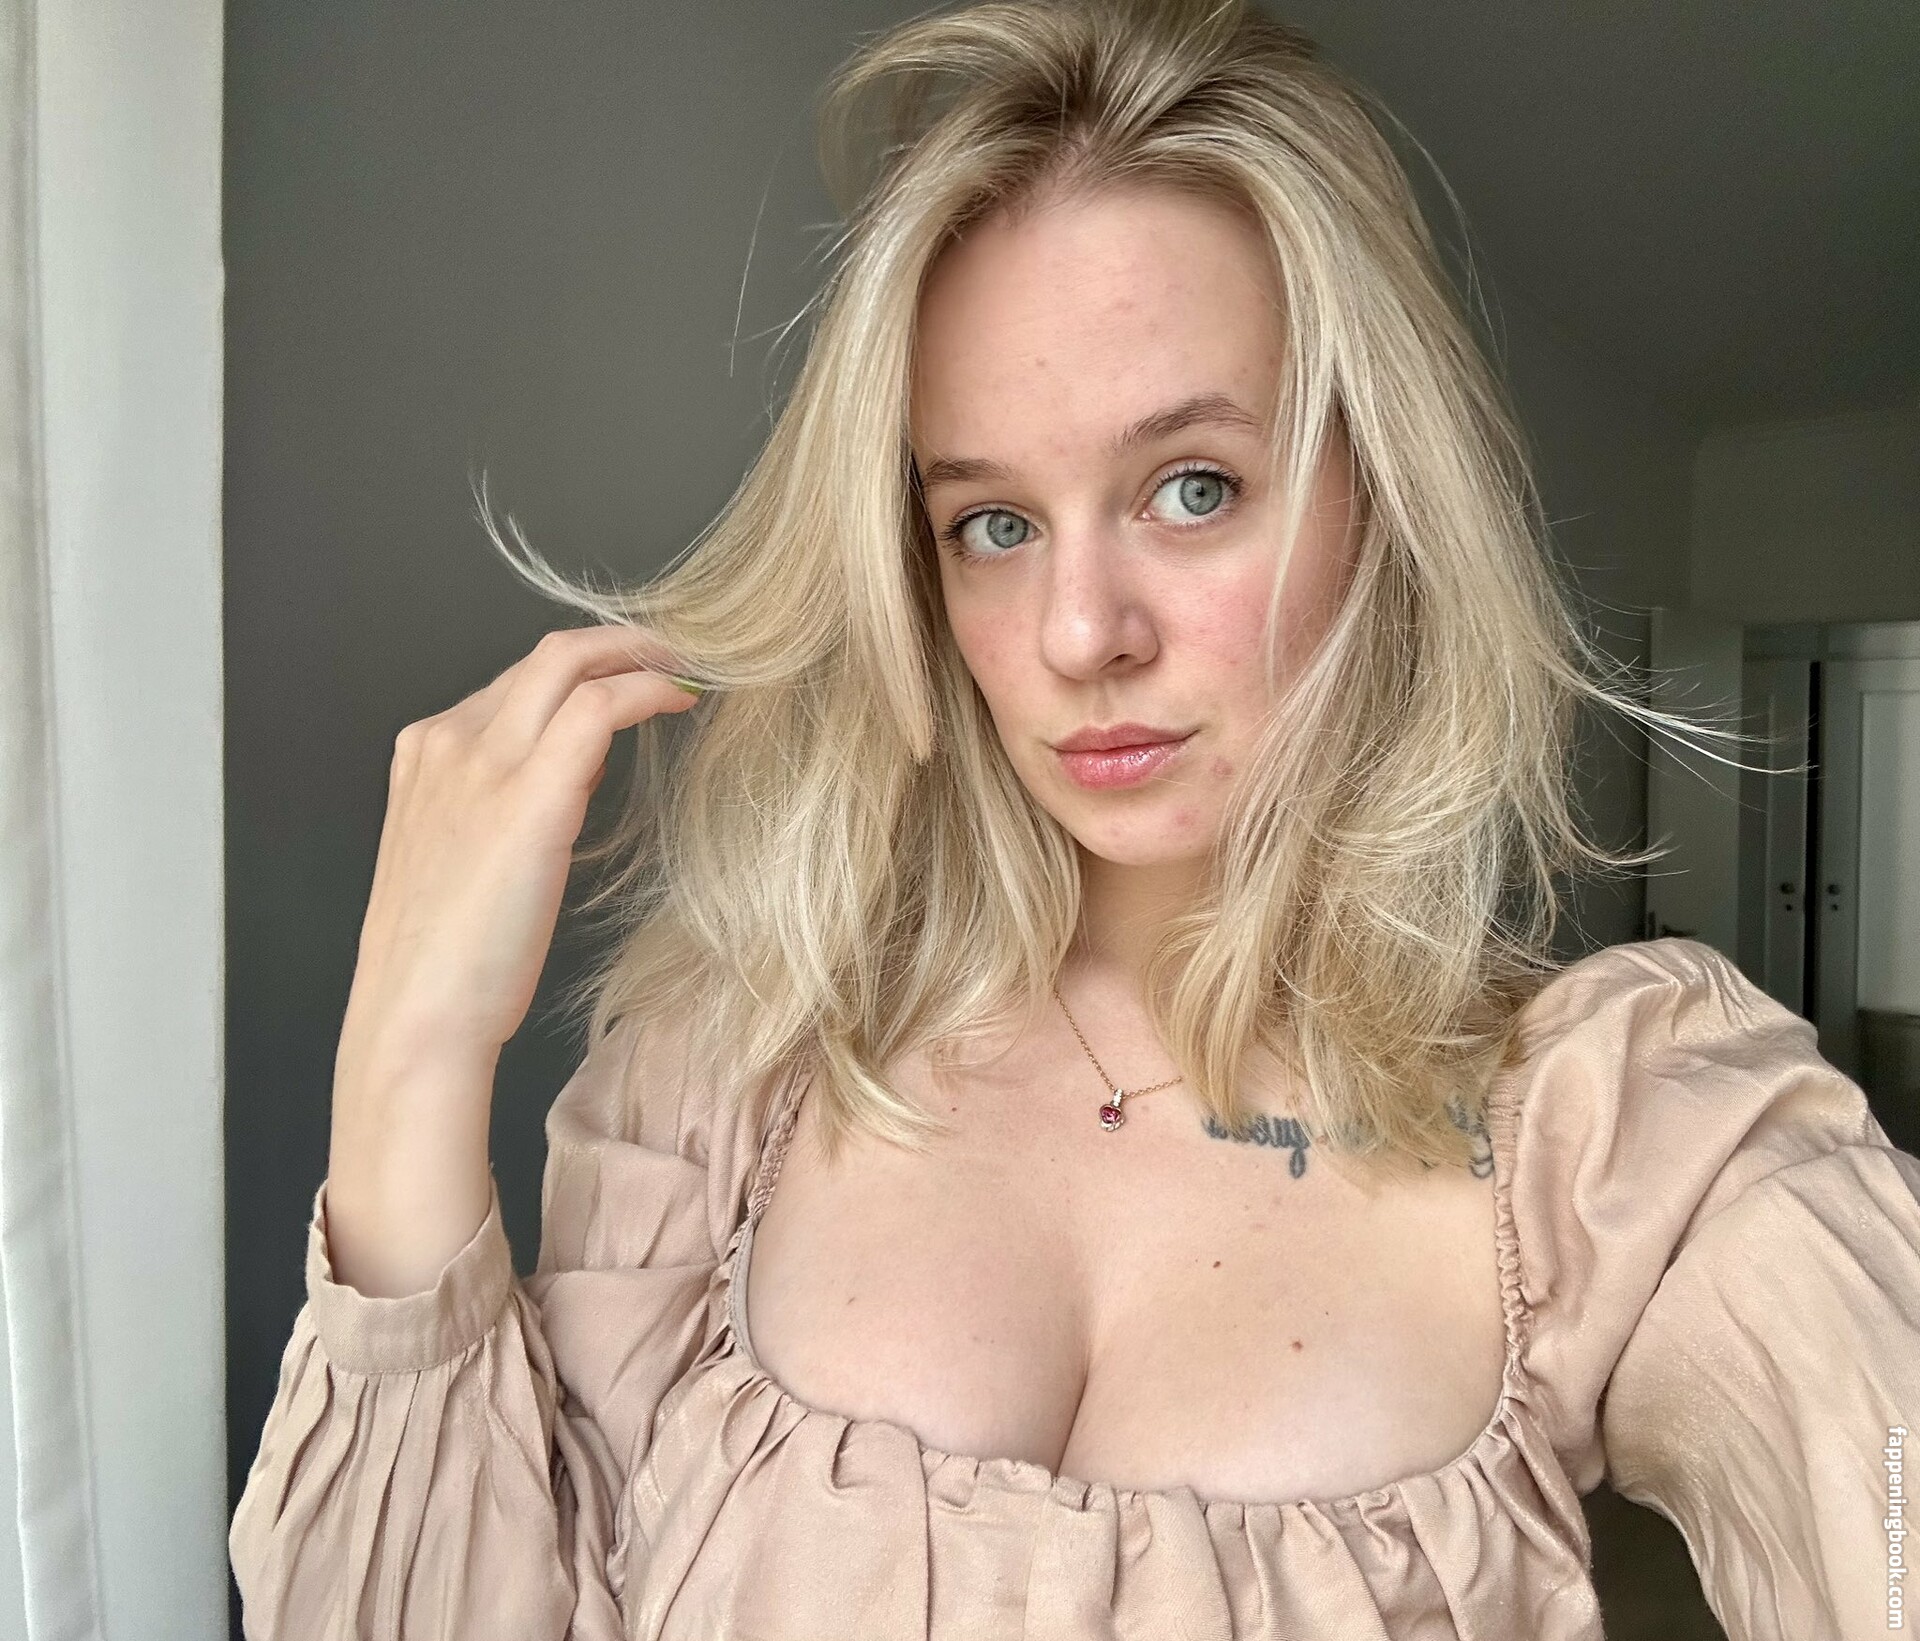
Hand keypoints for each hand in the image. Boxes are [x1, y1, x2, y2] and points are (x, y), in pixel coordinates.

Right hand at [341, 624, 705, 1065]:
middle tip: (679, 651)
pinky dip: (646, 689)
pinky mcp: (528, 795)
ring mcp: (482, 762)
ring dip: (641, 653)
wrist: (416, 1016)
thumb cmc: (449, 961)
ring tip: (691, 666)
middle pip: (545, 655)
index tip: (633, 683)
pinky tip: (681, 699)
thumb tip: (586, 760)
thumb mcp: (467, 861)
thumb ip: (510, 801)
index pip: (516, 683)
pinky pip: (597, 706)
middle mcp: (447, 743)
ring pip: (570, 662)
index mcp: (424, 756)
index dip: (584, 675)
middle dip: (619, 642)